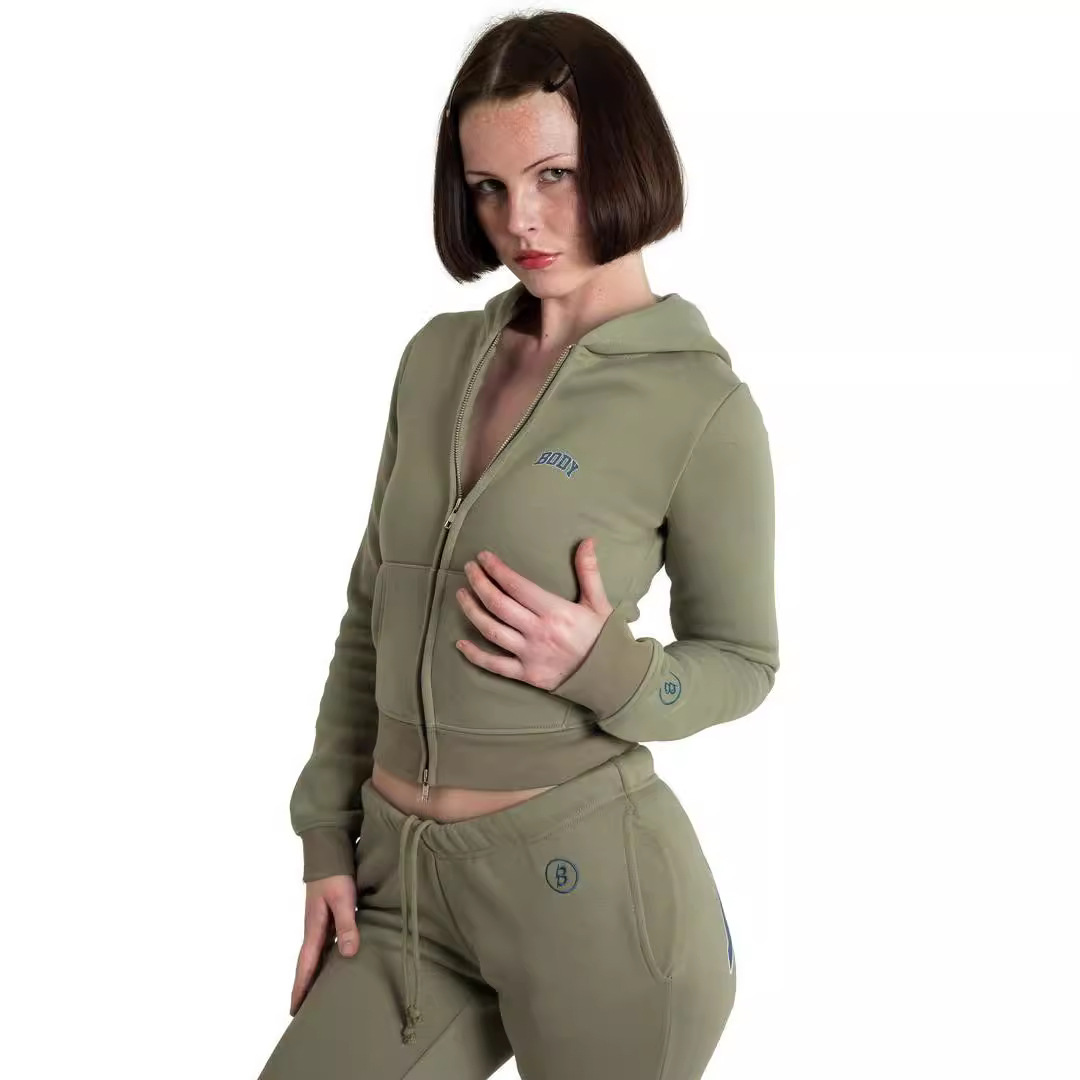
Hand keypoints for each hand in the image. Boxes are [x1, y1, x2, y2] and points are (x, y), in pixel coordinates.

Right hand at [290, 874, 358, 1016]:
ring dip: (312, 973)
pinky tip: (331, 962)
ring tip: (315, 992)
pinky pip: (322, 943)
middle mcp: (313, 928)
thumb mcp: (343, 899)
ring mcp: (318, 922)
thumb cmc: (335, 875)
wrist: (327, 851)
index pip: (306, 964)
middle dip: (302, 985)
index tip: (294, 1009)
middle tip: (300, 1010)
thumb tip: (349, 954)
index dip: (301, 987)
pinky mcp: (325, 915)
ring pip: (314, 954)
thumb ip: (346, 924)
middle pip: (306, 963)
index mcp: (314, 928)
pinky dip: (322, 957)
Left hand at [454, 537, 613, 690]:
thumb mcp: (599, 603)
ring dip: (472, 611)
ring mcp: (530, 655)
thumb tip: (588, 541)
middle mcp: (539, 632)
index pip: (517, 586)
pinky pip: (495, 665)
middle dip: (479, 583)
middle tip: (469, 569)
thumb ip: (589, 571)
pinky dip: (475, 655)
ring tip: (461, 594)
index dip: (497, 570)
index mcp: (556, 612)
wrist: (612, 678)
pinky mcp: (527, 675)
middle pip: (498, 604)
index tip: (484, 557)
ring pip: (491, 631)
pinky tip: (461, 643)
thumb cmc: (605, 639)